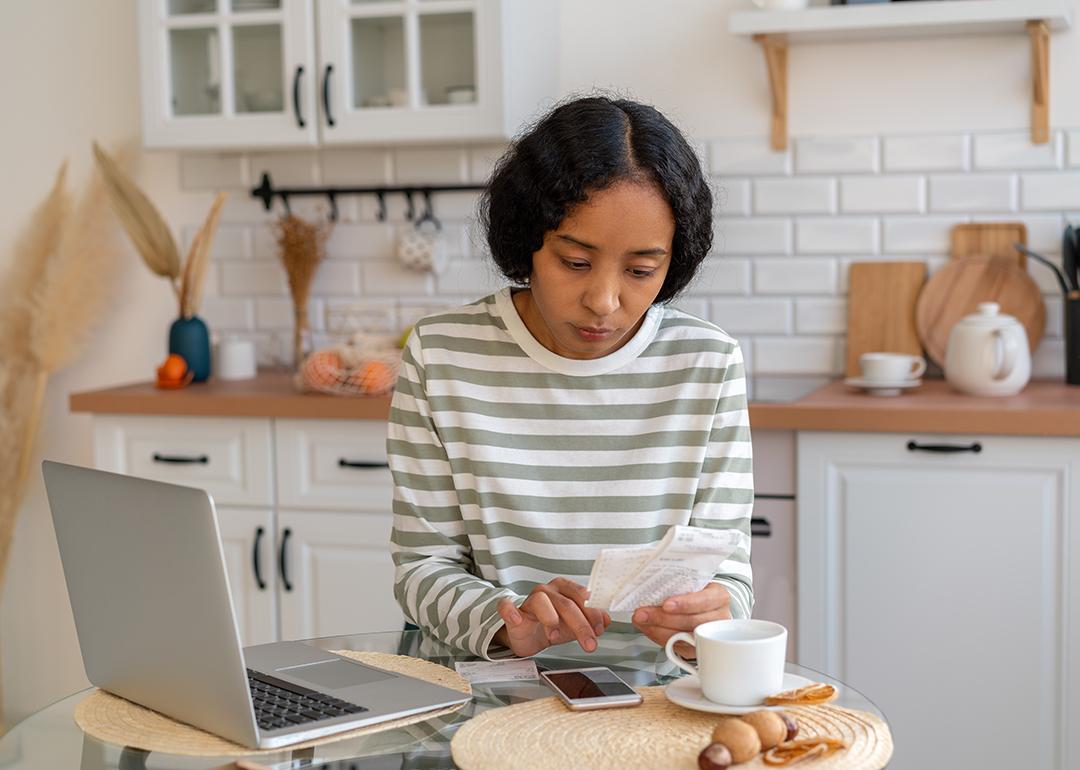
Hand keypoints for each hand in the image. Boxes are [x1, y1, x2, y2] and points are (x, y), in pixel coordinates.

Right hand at [493, 578, 611, 657]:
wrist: (527, 635)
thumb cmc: (552, 625)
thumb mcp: (575, 625)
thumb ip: (591, 620)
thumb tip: (607, 619)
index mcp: (564, 589)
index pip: (581, 596)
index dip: (592, 612)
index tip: (600, 628)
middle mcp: (547, 591)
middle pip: (565, 603)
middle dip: (580, 625)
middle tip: (589, 643)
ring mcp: (528, 600)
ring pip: (540, 601)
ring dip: (550, 619)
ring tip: (555, 638)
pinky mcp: (512, 612)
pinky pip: (507, 607)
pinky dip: (510, 611)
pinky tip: (517, 619)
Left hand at [632, 583, 731, 657]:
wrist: (701, 607)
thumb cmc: (694, 593)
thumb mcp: (691, 584)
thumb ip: (676, 585)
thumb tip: (649, 588)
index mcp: (718, 596)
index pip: (704, 600)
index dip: (685, 604)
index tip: (666, 605)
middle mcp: (719, 617)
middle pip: (691, 622)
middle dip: (662, 618)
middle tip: (642, 614)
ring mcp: (710, 635)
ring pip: (683, 637)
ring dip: (657, 629)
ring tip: (642, 621)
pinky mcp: (699, 649)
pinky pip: (678, 647)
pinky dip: (659, 637)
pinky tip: (649, 629)